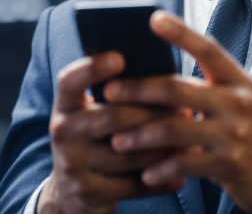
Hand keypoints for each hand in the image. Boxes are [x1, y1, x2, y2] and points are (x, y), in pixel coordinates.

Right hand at [37, 52, 183, 213]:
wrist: (70, 192)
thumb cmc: (94, 137)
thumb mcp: (91, 111)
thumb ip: (114, 92)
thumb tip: (158, 65)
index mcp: (65, 105)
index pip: (70, 81)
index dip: (93, 68)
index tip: (120, 58)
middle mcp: (63, 132)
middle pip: (112, 116)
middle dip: (153, 113)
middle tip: (185, 110)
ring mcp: (73, 164)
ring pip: (126, 153)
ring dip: (162, 147)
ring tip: (189, 139)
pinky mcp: (88, 192)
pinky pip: (131, 184)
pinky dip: (159, 178)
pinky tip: (179, 173)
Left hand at [103, 11, 251, 213]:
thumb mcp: (243, 102)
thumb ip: (211, 87)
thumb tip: (161, 74)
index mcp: (240, 81)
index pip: (207, 48)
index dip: (181, 32)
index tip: (153, 18)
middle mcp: (239, 102)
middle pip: (177, 89)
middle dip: (138, 89)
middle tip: (109, 92)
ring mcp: (235, 134)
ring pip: (174, 128)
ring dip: (140, 135)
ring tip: (116, 140)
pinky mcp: (231, 166)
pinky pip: (185, 164)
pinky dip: (161, 168)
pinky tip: (145, 172)